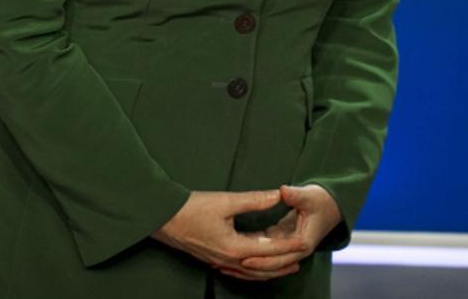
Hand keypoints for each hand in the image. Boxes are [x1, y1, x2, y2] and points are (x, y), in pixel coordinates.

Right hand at [153, 190, 307, 280]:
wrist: (161, 217)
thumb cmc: (189, 208)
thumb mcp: (224, 201)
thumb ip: (253, 200)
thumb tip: (277, 195)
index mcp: (235, 247)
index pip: (271, 249)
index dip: (290, 244)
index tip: (306, 241)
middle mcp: (229, 260)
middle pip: (265, 266)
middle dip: (286, 261)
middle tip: (303, 254)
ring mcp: (220, 262)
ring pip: (253, 272)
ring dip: (272, 269)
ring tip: (288, 265)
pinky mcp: (213, 259)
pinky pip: (241, 272)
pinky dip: (255, 271)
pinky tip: (256, 266)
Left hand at [238, 184, 341, 272]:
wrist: (331, 204)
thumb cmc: (320, 200)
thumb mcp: (308, 196)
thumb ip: (295, 195)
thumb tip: (283, 191)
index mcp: (303, 241)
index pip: (281, 256)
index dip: (263, 258)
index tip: (245, 258)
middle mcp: (298, 248)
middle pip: (275, 262)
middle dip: (255, 263)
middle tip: (233, 263)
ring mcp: (290, 245)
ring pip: (271, 258)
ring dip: (254, 260)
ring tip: (231, 261)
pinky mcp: (283, 238)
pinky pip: (268, 248)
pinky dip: (255, 250)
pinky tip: (238, 248)